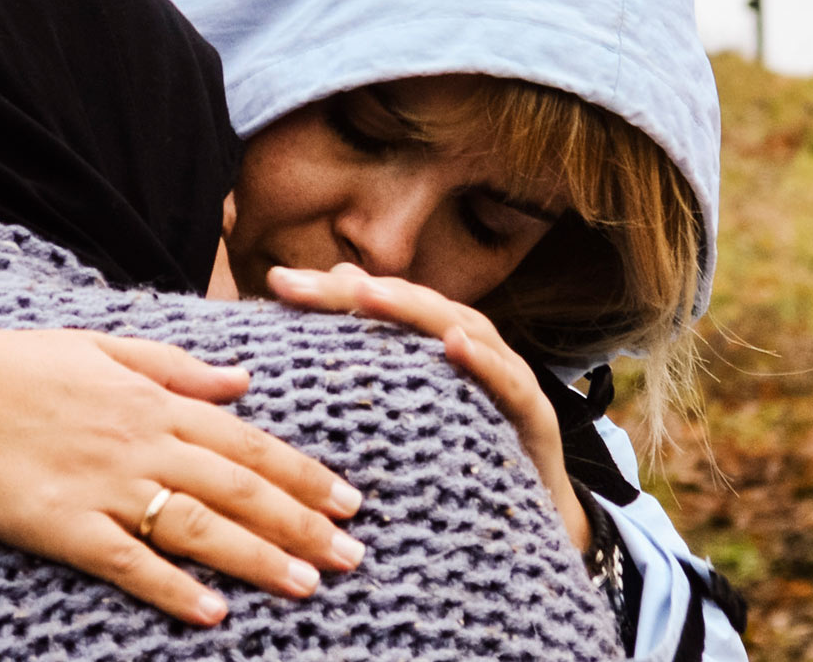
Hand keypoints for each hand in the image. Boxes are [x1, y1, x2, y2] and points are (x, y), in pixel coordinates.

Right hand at [0, 318, 368, 625]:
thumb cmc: (13, 367)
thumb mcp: (101, 346)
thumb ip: (176, 365)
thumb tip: (243, 379)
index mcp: (151, 400)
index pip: (246, 441)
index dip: (303, 474)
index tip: (349, 502)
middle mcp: (138, 441)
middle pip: (238, 487)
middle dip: (303, 523)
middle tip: (353, 556)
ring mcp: (101, 485)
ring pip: (198, 525)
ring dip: (258, 558)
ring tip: (308, 585)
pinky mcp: (61, 525)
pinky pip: (128, 562)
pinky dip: (173, 588)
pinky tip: (213, 612)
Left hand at [263, 264, 591, 551]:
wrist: (524, 527)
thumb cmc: (455, 463)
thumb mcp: (401, 417)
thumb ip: (366, 368)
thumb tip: (322, 310)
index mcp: (434, 348)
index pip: (383, 304)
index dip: (332, 291)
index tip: (278, 285)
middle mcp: (471, 352)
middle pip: (416, 307)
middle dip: (360, 292)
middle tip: (307, 284)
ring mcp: (505, 379)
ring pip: (464, 328)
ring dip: (417, 309)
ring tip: (369, 294)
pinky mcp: (534, 417)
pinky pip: (511, 383)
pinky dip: (484, 360)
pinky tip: (454, 343)